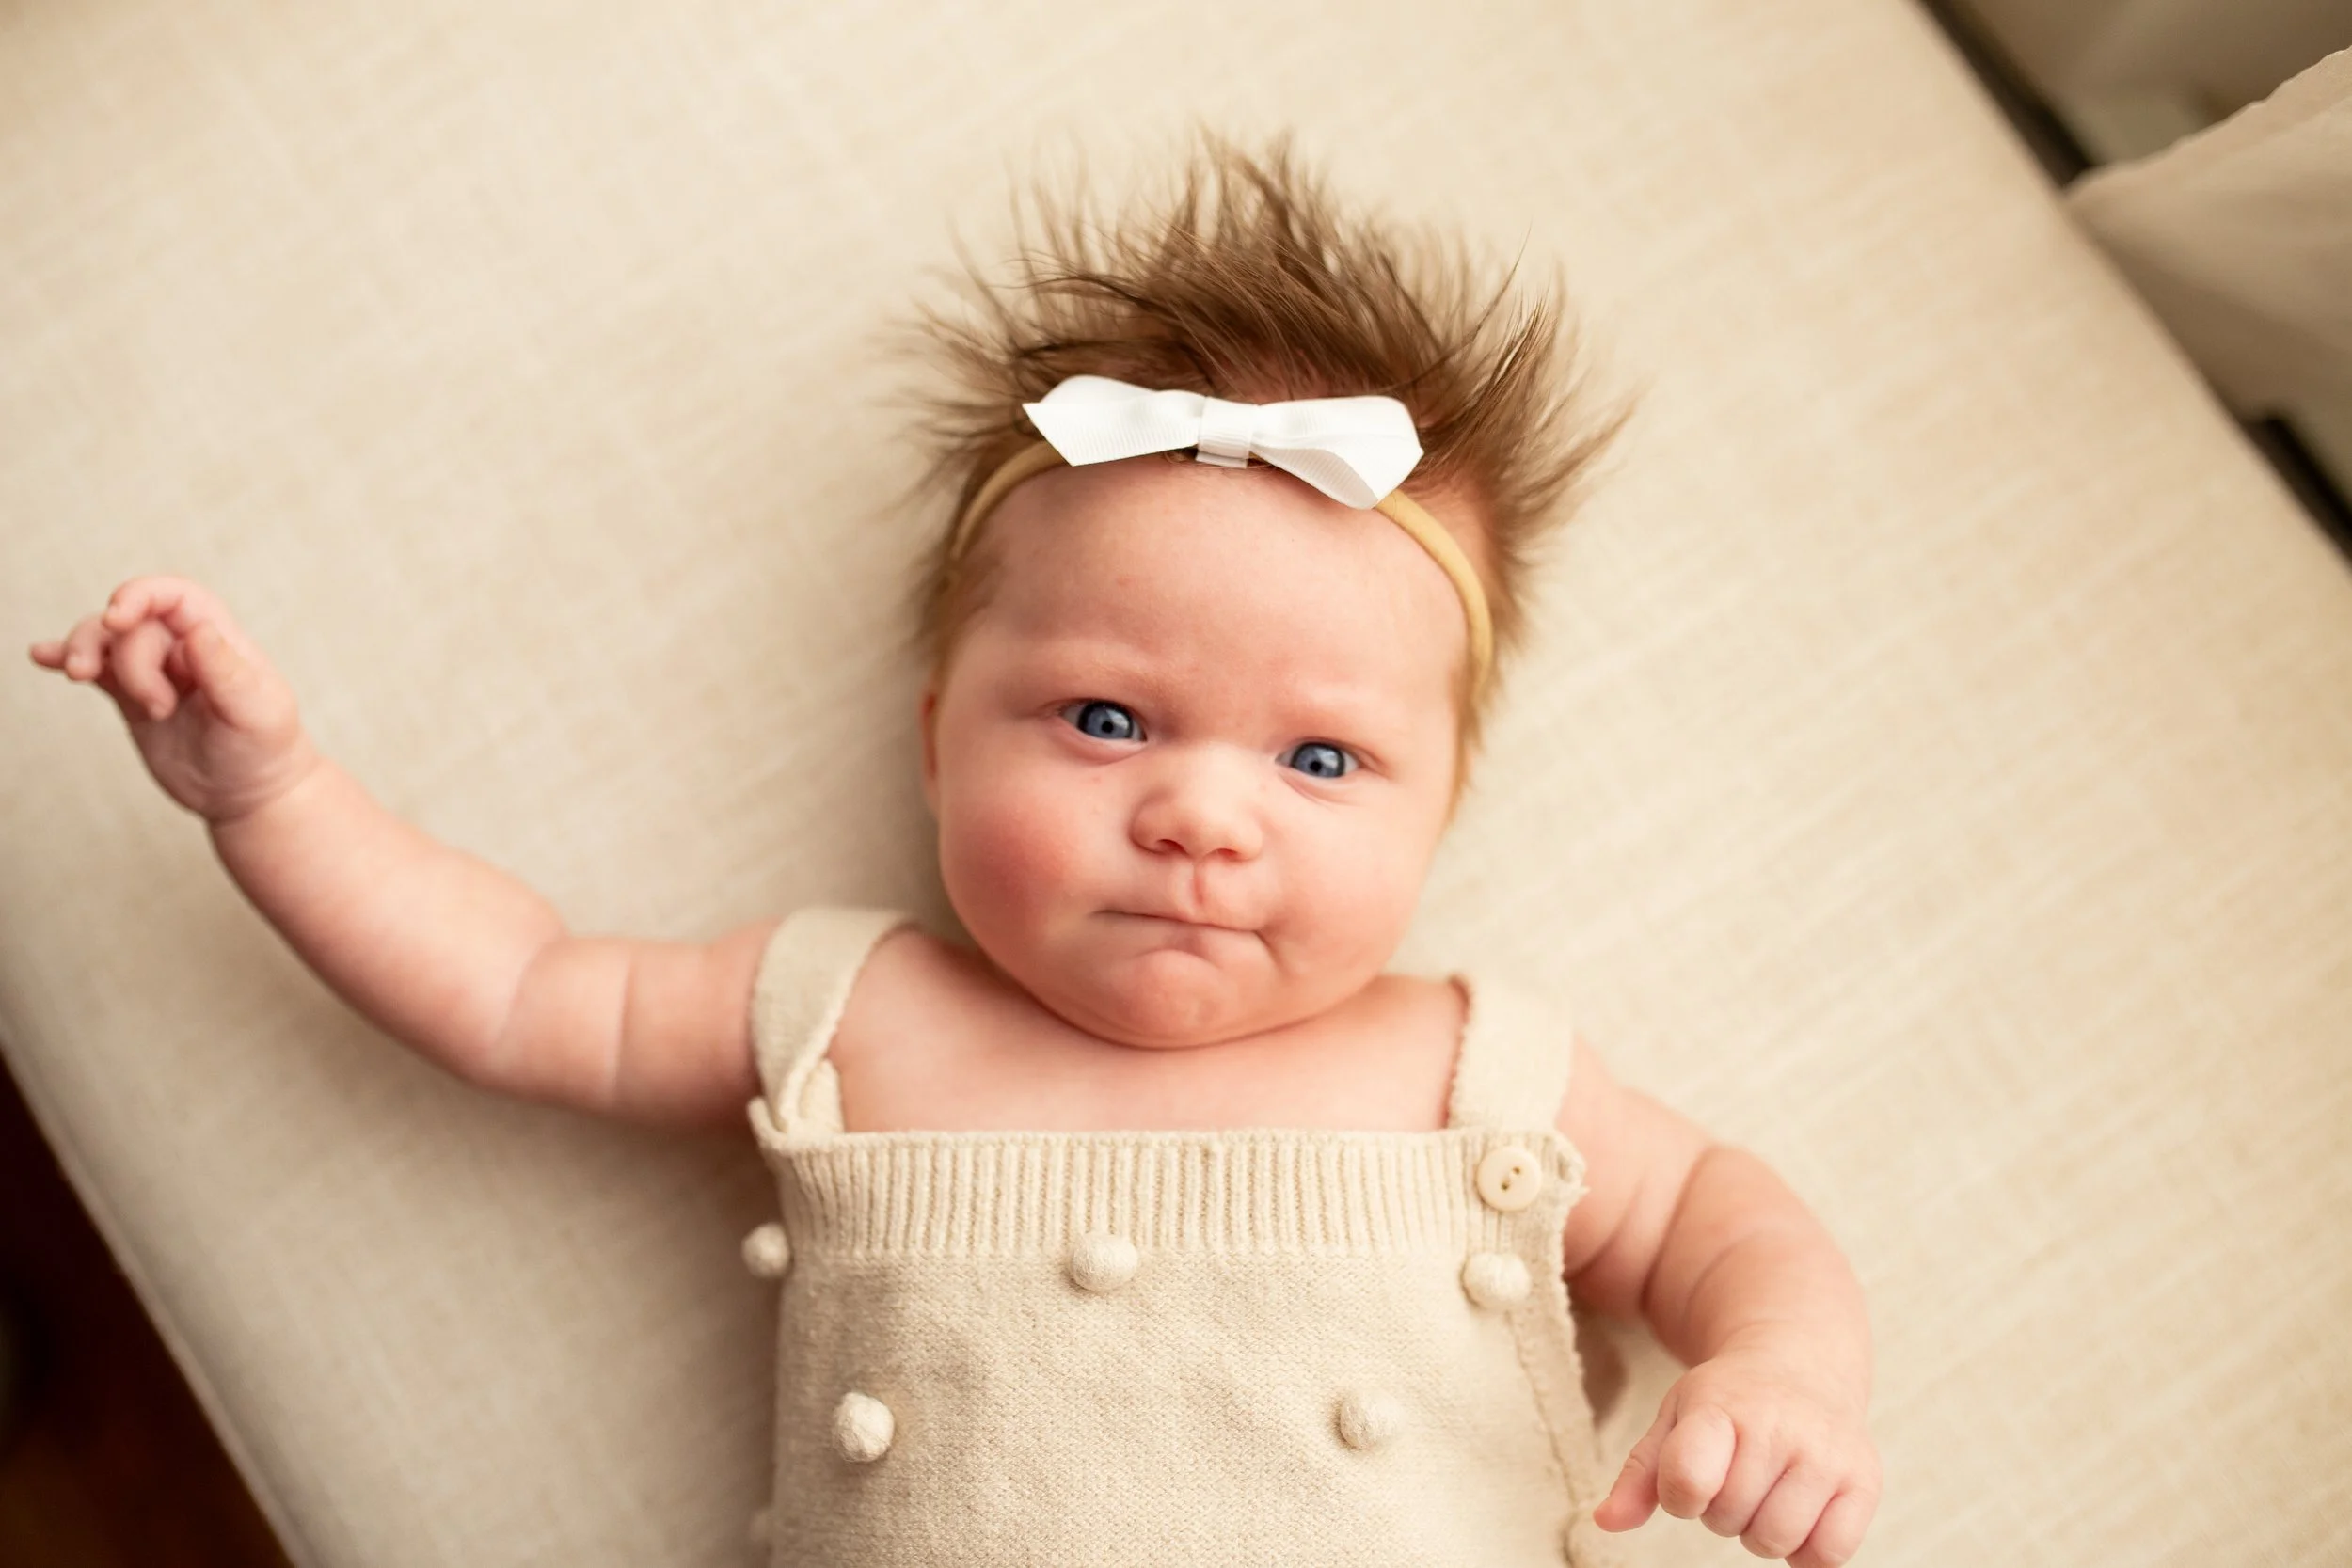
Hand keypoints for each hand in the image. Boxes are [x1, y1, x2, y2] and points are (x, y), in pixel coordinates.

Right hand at [29, 575, 319, 823]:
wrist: (251, 794)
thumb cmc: (265, 748)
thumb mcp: (257, 713)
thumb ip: (225, 672)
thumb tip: (196, 631)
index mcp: (219, 639)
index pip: (174, 596)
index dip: (140, 595)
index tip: (115, 617)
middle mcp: (183, 648)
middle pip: (132, 626)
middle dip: (129, 661)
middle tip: (157, 707)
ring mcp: (154, 672)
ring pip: (105, 640)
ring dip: (84, 651)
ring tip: (81, 678)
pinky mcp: (131, 698)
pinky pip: (96, 670)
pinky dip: (66, 659)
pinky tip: (42, 656)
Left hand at [1593, 1341, 1879, 1565]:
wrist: (1802, 1363)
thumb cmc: (1727, 1402)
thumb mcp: (1675, 1419)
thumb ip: (1639, 1474)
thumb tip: (1606, 1522)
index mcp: (1723, 1407)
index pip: (1687, 1482)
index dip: (1680, 1494)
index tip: (1691, 1473)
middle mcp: (1779, 1426)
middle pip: (1727, 1520)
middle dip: (1721, 1509)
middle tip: (1736, 1472)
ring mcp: (1827, 1453)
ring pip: (1775, 1542)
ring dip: (1760, 1530)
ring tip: (1766, 1488)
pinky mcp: (1864, 1480)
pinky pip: (1827, 1556)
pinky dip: (1808, 1549)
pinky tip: (1801, 1509)